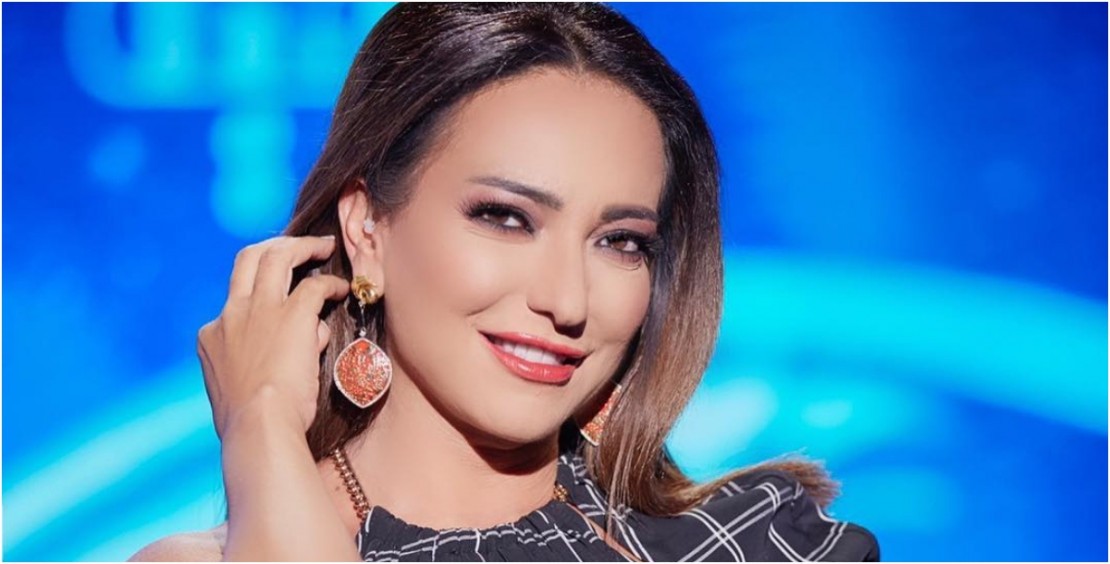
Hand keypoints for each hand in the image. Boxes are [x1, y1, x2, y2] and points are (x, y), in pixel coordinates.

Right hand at [197, 235, 349, 438]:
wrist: (258, 428)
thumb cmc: (253, 424)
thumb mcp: (242, 389)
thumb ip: (261, 364)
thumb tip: (303, 346)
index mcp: (212, 336)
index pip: (236, 301)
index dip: (260, 298)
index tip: (279, 301)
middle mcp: (231, 315)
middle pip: (247, 259)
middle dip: (274, 246)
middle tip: (298, 247)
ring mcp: (259, 311)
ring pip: (276, 256)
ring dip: (302, 247)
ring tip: (324, 246)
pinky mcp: (292, 315)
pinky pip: (315, 286)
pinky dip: (331, 284)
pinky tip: (343, 290)